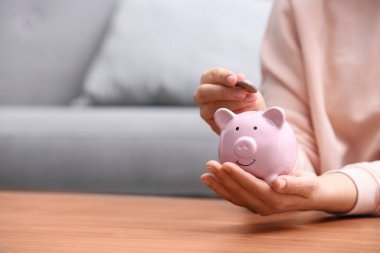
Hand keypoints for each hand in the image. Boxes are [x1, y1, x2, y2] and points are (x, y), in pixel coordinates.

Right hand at [194, 67, 266, 133]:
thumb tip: (240, 78)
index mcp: (209, 80)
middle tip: (242, 93)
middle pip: (204, 92)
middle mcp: (202, 95)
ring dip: (233, 104)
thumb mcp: (246, 87)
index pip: (211, 75)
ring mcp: (205, 111)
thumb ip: (241, 82)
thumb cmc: (246, 96)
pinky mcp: (212, 124)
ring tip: (250, 101)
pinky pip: (220, 120)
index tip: (234, 79)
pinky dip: (234, 115)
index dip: (222, 76)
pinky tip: (246, 113)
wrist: (253, 115)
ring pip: (211, 107)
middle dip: (224, 92)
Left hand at [201, 161, 356, 214]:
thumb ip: (293, 183)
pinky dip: (221, 189)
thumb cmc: (308, 187)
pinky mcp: (252, 203)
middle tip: (210, 164)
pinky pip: (234, 196)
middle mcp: (263, 206)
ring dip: (218, 184)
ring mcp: (256, 206)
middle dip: (223, 178)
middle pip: (239, 191)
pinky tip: (211, 180)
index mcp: (275, 200)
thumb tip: (277, 184)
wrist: (309, 197)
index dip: (238, 176)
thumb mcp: (307, 184)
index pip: (253, 186)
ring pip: (233, 196)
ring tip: (205, 174)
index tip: (226, 164)